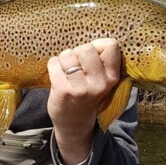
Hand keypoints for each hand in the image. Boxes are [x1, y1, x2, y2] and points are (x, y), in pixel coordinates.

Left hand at [46, 38, 121, 164]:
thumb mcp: (102, 81)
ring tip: (66, 69)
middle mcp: (99, 83)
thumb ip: (102, 62)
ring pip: (68, 55)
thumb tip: (95, 41)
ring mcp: (80, 88)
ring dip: (64, 58)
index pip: (111, 46)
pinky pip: (54, 63)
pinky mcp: (63, 90)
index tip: (93, 56)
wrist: (74, 123)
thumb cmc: (88, 94)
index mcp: (112, 78)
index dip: (98, 45)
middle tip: (76, 63)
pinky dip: (53, 65)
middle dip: (78, 51)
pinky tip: (57, 74)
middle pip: (87, 48)